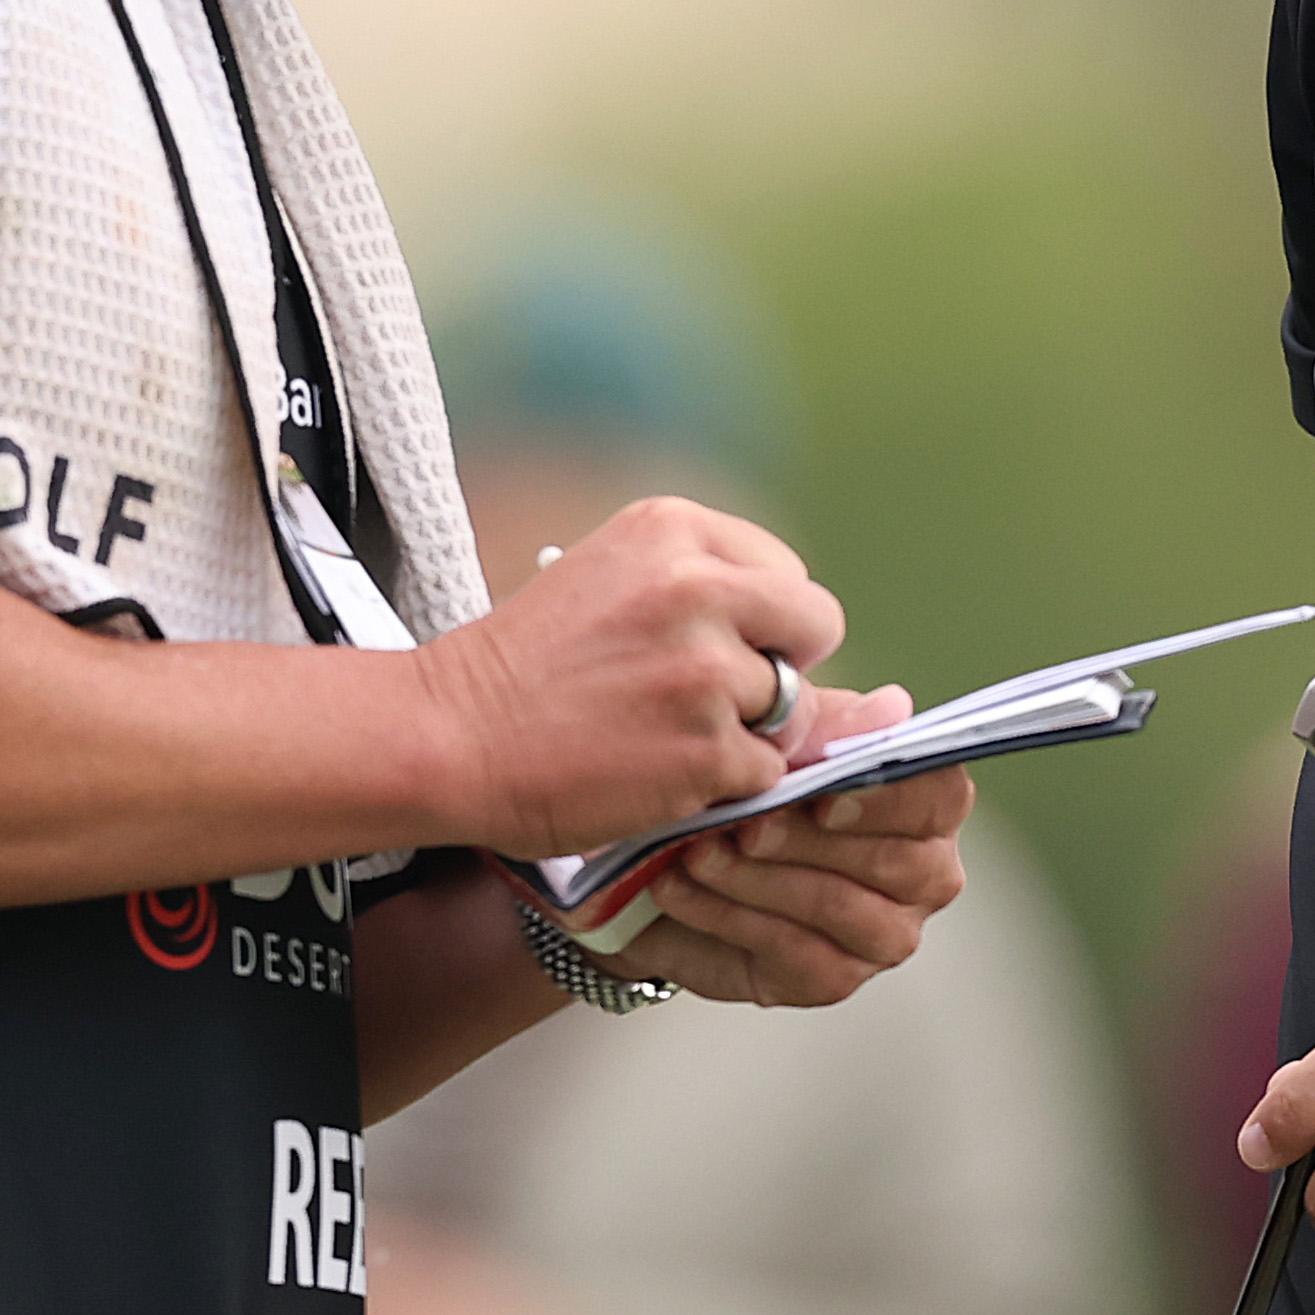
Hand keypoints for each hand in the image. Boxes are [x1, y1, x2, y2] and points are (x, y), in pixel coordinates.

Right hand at [408, 497, 843, 857]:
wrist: (450, 734)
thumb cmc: (527, 666)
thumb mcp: (618, 587)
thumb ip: (718, 599)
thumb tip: (864, 675)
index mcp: (673, 530)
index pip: (786, 574)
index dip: (759, 622)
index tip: (706, 645)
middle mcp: (699, 587)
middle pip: (815, 624)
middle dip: (782, 665)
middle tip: (716, 693)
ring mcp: (707, 671)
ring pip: (793, 708)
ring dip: (745, 732)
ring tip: (667, 734)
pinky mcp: (707, 748)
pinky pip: (765, 771)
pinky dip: (724, 785)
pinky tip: (661, 770)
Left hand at [630, 692, 972, 1007]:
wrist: (679, 865)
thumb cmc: (750, 790)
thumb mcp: (780, 745)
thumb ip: (830, 728)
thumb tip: (890, 706)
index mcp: (926, 805)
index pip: (939, 797)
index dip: (886, 797)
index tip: (823, 797)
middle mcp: (923, 873)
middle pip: (892, 860)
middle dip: (806, 839)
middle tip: (740, 822)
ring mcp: (884, 934)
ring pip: (836, 906)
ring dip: (757, 878)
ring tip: (697, 852)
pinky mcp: (833, 978)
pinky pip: (791, 951)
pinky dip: (728, 916)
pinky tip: (682, 889)